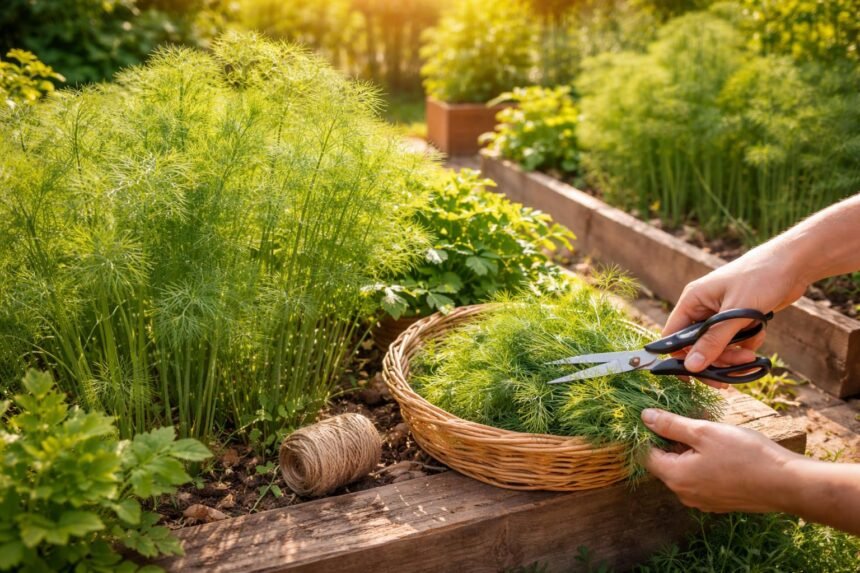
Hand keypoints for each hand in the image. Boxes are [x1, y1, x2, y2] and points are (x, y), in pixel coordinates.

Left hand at [641, 408, 798, 512]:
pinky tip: (721, 450)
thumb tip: (645, 416)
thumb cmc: (746, 455)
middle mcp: (685, 494)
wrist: (786, 483)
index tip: (661, 417)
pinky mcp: (719, 501)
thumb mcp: (704, 432)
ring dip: (690, 451)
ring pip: (684, 470)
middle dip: (672, 441)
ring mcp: (702, 500)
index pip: (647, 454)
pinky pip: (701, 479)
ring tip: (709, 433)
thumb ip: (671, 425)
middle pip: (665, 463)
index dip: (650, 433)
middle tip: (689, 421)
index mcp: (676, 477)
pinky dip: (704, 463)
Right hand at [664, 242, 807, 387]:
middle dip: (716, 359)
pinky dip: (746, 345)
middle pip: (696, 346)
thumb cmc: (761, 278)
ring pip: (717, 346)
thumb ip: (713, 341)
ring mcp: (719, 314)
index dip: (680, 358)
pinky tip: (760, 334)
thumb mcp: (736, 313)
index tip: (694, 378)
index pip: (672, 336)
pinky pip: (734, 342)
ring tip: (752, 356)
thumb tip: (691, 367)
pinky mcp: (736, 318)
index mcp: (692, 301)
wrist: (793, 263)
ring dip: (733, 356)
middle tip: (736, 368)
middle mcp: (702, 308)